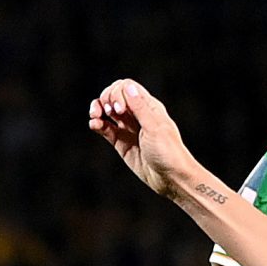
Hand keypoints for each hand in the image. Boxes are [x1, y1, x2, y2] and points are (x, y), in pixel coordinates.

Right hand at [88, 79, 199, 197]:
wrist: (171, 178)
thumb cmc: (169, 152)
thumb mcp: (155, 127)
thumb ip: (140, 107)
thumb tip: (128, 86)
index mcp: (149, 107)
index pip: (126, 87)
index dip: (118, 93)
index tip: (119, 109)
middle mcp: (137, 115)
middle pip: (114, 96)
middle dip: (106, 99)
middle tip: (108, 111)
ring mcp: (128, 129)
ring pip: (107, 112)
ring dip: (98, 109)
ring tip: (95, 117)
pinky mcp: (121, 143)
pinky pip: (105, 129)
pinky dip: (97, 124)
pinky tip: (94, 125)